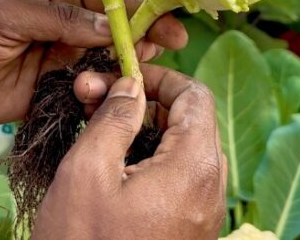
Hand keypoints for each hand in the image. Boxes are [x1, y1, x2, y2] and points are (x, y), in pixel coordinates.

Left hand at [0, 0, 187, 128]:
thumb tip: (111, 24)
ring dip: (120, 71)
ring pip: (99, 65)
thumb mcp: (8, 12)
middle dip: (138, 40)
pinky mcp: (43, 95)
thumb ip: (60, 18)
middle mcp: (57, 28)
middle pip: (110, 33)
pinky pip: (80, 95)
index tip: (167, 22)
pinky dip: (98, 97)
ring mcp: (52, 63)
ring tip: (136, 77)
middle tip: (162, 52)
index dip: (137, 9)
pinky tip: (113, 100)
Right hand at [32, 64, 227, 239]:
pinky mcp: (188, 231)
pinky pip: (178, 180)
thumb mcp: (89, 171)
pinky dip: (149, 160)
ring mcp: (202, 214)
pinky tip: (111, 163)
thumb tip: (131, 85)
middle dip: (145, 103)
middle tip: (96, 100)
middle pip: (191, 121)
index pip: (195, 95)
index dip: (158, 77)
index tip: (120, 75)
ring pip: (183, 150)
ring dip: (144, 131)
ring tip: (97, 130)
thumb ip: (115, 118)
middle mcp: (210, 189)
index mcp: (195, 167)